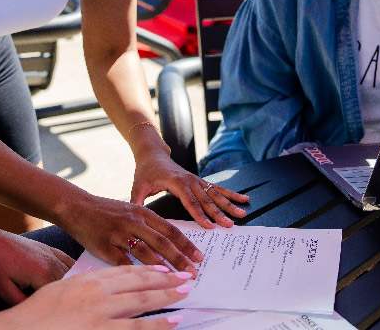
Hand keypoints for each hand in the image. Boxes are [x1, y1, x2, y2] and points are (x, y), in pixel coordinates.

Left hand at [0, 219, 72, 304]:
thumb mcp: (4, 290)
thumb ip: (23, 303)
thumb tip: (37, 311)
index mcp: (42, 274)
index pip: (58, 296)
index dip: (55, 306)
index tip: (49, 312)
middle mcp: (51, 262)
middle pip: (66, 285)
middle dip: (63, 295)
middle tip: (58, 306)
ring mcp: (50, 253)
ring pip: (69, 273)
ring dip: (69, 283)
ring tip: (69, 295)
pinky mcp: (48, 248)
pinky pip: (67, 259)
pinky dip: (73, 268)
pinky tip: (75, 276)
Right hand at [0, 266, 190, 329]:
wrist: (22, 327)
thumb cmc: (38, 312)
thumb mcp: (62, 288)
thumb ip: (83, 283)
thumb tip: (96, 279)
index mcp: (90, 280)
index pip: (126, 271)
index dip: (148, 269)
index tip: (165, 268)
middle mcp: (99, 291)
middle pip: (140, 282)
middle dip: (166, 279)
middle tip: (186, 276)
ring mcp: (102, 311)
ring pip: (143, 300)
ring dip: (168, 296)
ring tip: (186, 292)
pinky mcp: (102, 329)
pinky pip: (136, 326)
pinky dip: (157, 323)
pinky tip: (174, 320)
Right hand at [61, 194, 203, 275]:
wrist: (76, 206)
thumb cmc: (106, 211)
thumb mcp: (130, 211)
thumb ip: (148, 225)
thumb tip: (170, 241)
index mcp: (142, 212)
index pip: (170, 230)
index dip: (186, 244)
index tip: (199, 257)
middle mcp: (133, 222)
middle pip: (162, 242)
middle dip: (180, 258)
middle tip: (193, 272)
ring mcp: (118, 234)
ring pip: (145, 252)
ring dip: (163, 268)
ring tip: (175, 279)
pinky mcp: (104, 246)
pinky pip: (123, 262)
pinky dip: (136, 272)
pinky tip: (147, 282)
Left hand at [132, 150, 248, 228]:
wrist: (153, 154)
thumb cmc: (145, 170)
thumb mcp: (138, 185)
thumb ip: (137, 200)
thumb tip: (135, 215)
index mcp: (176, 182)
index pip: (190, 201)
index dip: (200, 214)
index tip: (209, 225)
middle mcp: (190, 180)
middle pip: (206, 199)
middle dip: (219, 213)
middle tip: (229, 224)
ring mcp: (197, 180)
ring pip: (216, 194)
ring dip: (229, 204)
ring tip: (241, 214)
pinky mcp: (200, 181)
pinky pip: (218, 188)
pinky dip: (231, 194)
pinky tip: (244, 199)